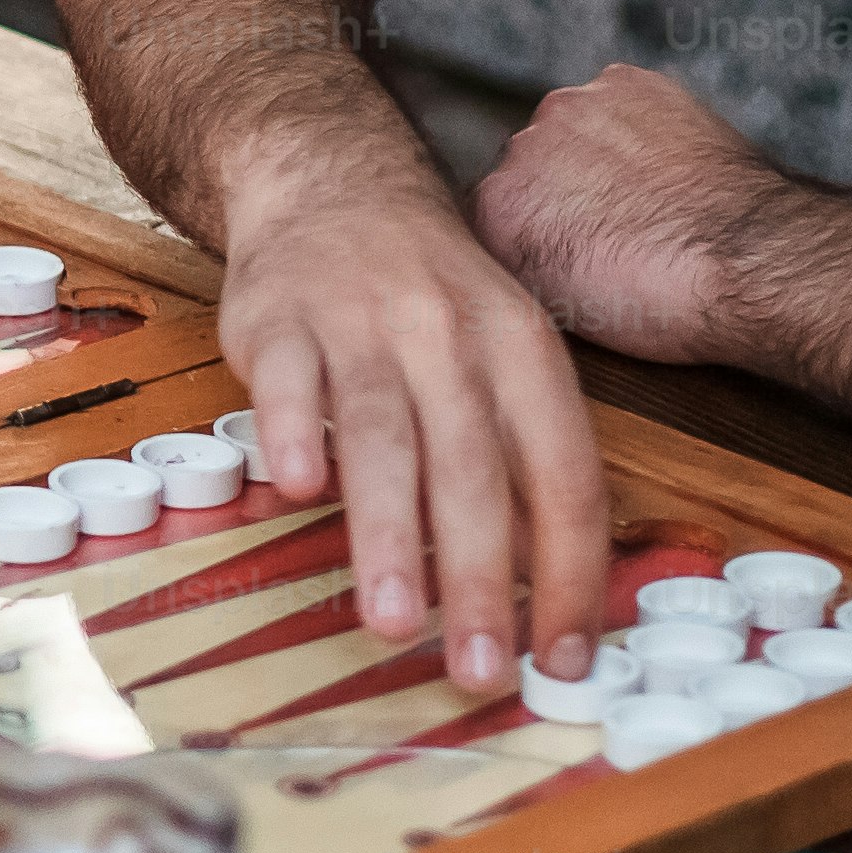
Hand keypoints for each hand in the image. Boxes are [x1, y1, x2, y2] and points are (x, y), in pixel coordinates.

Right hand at [209, 138, 612, 690]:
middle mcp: (451, 335)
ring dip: (391, 535)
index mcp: (524, 351)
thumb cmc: (428, 296)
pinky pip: (290, 383)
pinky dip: (294, 432)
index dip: (570, 573)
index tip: (564, 658)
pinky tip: (297, 490)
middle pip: (475, 469)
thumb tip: (547, 590)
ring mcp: (362, 322)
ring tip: (396, 622)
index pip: (564, 475)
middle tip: (482, 669)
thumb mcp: (502, 353)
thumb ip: (520, 457)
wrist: (332, 183)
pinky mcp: (281, 318)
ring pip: (385, 437)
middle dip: (483, 579)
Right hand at [472, 65, 794, 367]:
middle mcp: (518, 149)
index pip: (493, 209)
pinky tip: (668, 164)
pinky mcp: (625, 81)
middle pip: (529, 163)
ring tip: (649, 194)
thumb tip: (530, 239)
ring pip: (572, 128)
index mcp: (493, 210)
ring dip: (597, 152)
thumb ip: (524, 256)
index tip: (569, 247)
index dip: (533, 230)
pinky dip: (638, 124)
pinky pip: (618, 99)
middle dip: (562, 187)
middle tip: (614, 223)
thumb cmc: (663, 302)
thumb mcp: (562, 306)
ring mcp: (572, 108)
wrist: (749, 261)